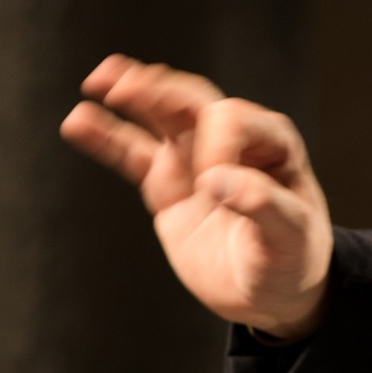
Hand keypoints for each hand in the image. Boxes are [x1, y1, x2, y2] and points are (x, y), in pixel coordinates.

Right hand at [60, 54, 332, 338]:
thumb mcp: (291, 238)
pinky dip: (107, 138)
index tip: (210, 186)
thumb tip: (218, 180)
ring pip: (162, 118)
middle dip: (162, 90)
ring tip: (98, 80)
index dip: (215, 145)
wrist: (273, 293)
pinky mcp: (169, 186)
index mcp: (274, 144)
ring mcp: (197, 161)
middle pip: (194, 102)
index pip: (232, 120)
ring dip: (133, 96)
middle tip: (126, 85)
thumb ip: (263, 206)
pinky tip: (78, 121)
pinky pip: (133, 155)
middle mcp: (235, 143)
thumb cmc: (293, 261)